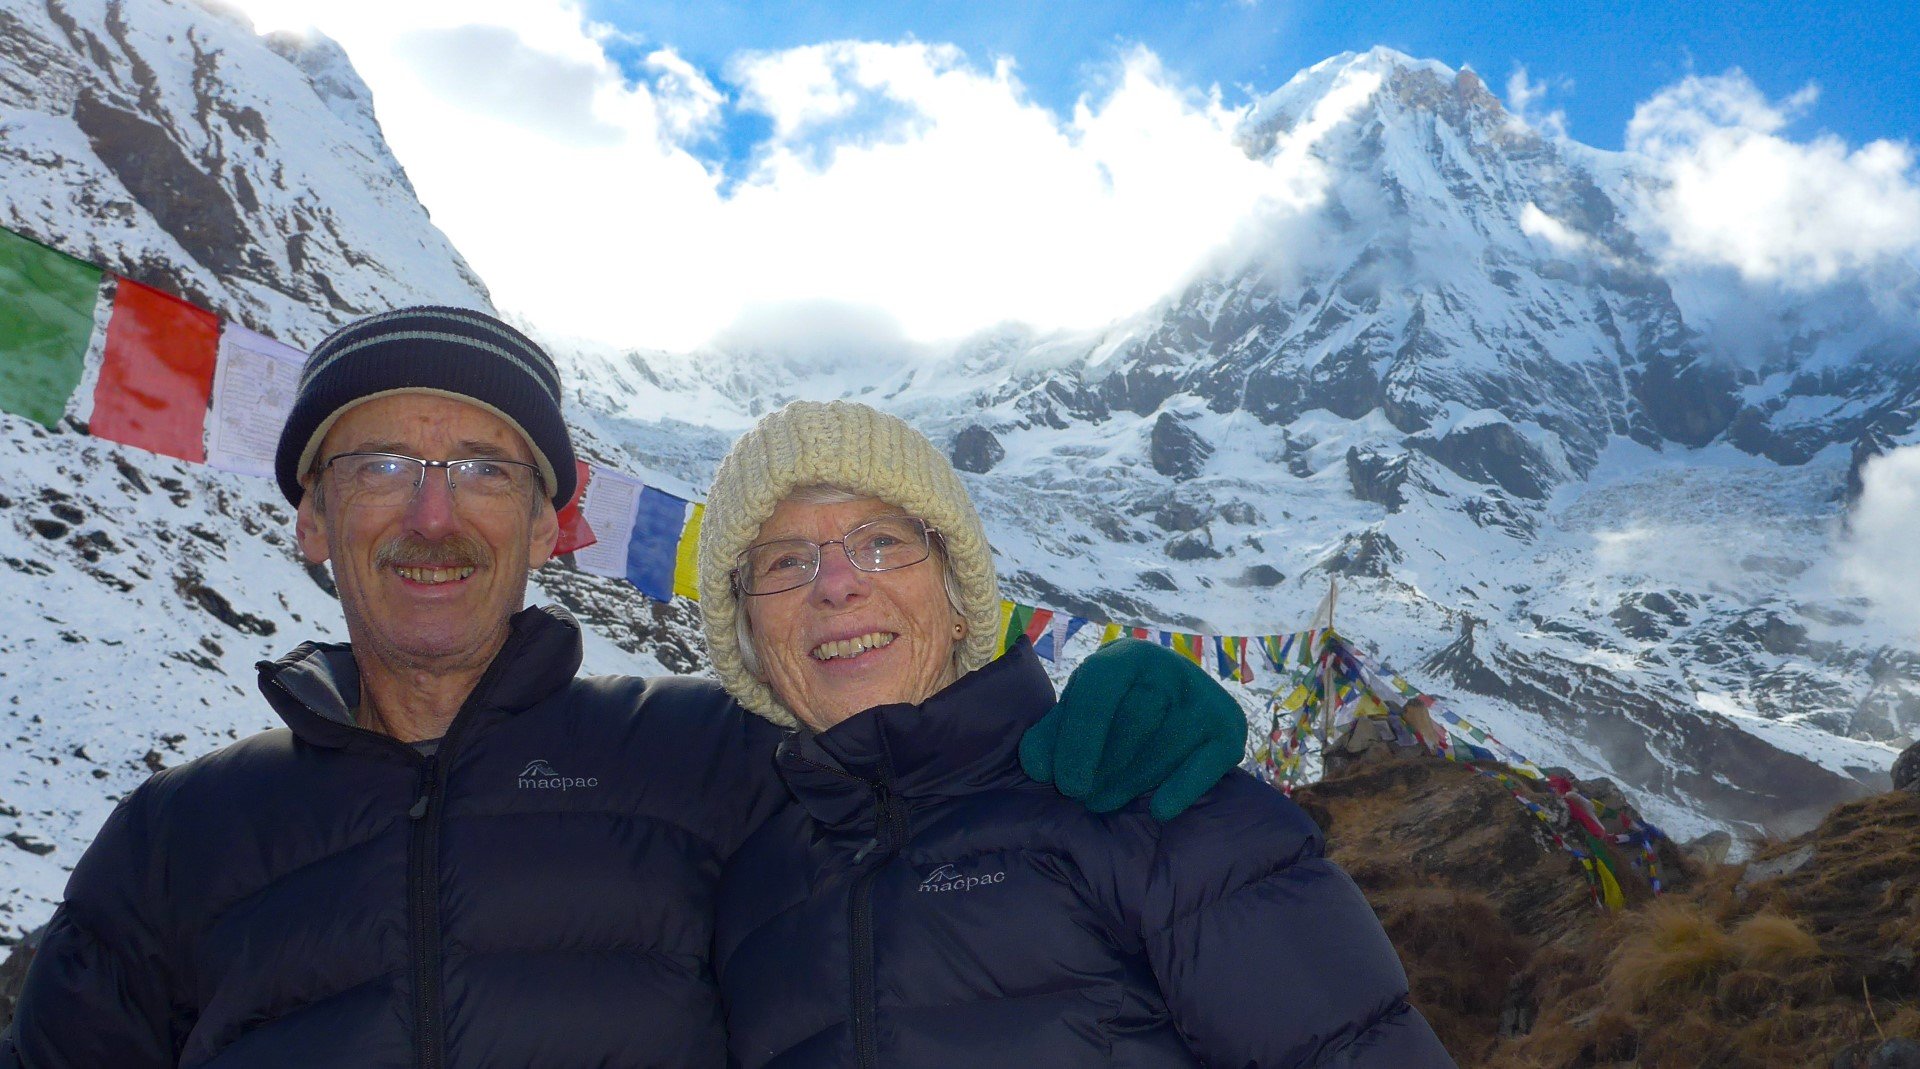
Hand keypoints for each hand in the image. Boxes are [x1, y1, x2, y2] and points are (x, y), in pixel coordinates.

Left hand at [1019, 638, 1248, 820]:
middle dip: (1105, 768)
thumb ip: (1052, 736)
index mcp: (1126, 657)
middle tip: (1085, 798)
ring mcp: (1204, 696)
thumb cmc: (1115, 709)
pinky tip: (1158, 809)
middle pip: (1134, 723)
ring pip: (1164, 748)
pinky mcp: (1229, 726)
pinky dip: (1180, 789)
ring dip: (1131, 783)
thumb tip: (1037, 766)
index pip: (1099, 691)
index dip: (1078, 740)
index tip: (1066, 784)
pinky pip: (1204, 765)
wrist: (1174, 698)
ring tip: (1105, 802)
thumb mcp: (1080, 711)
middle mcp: (1170, 668)